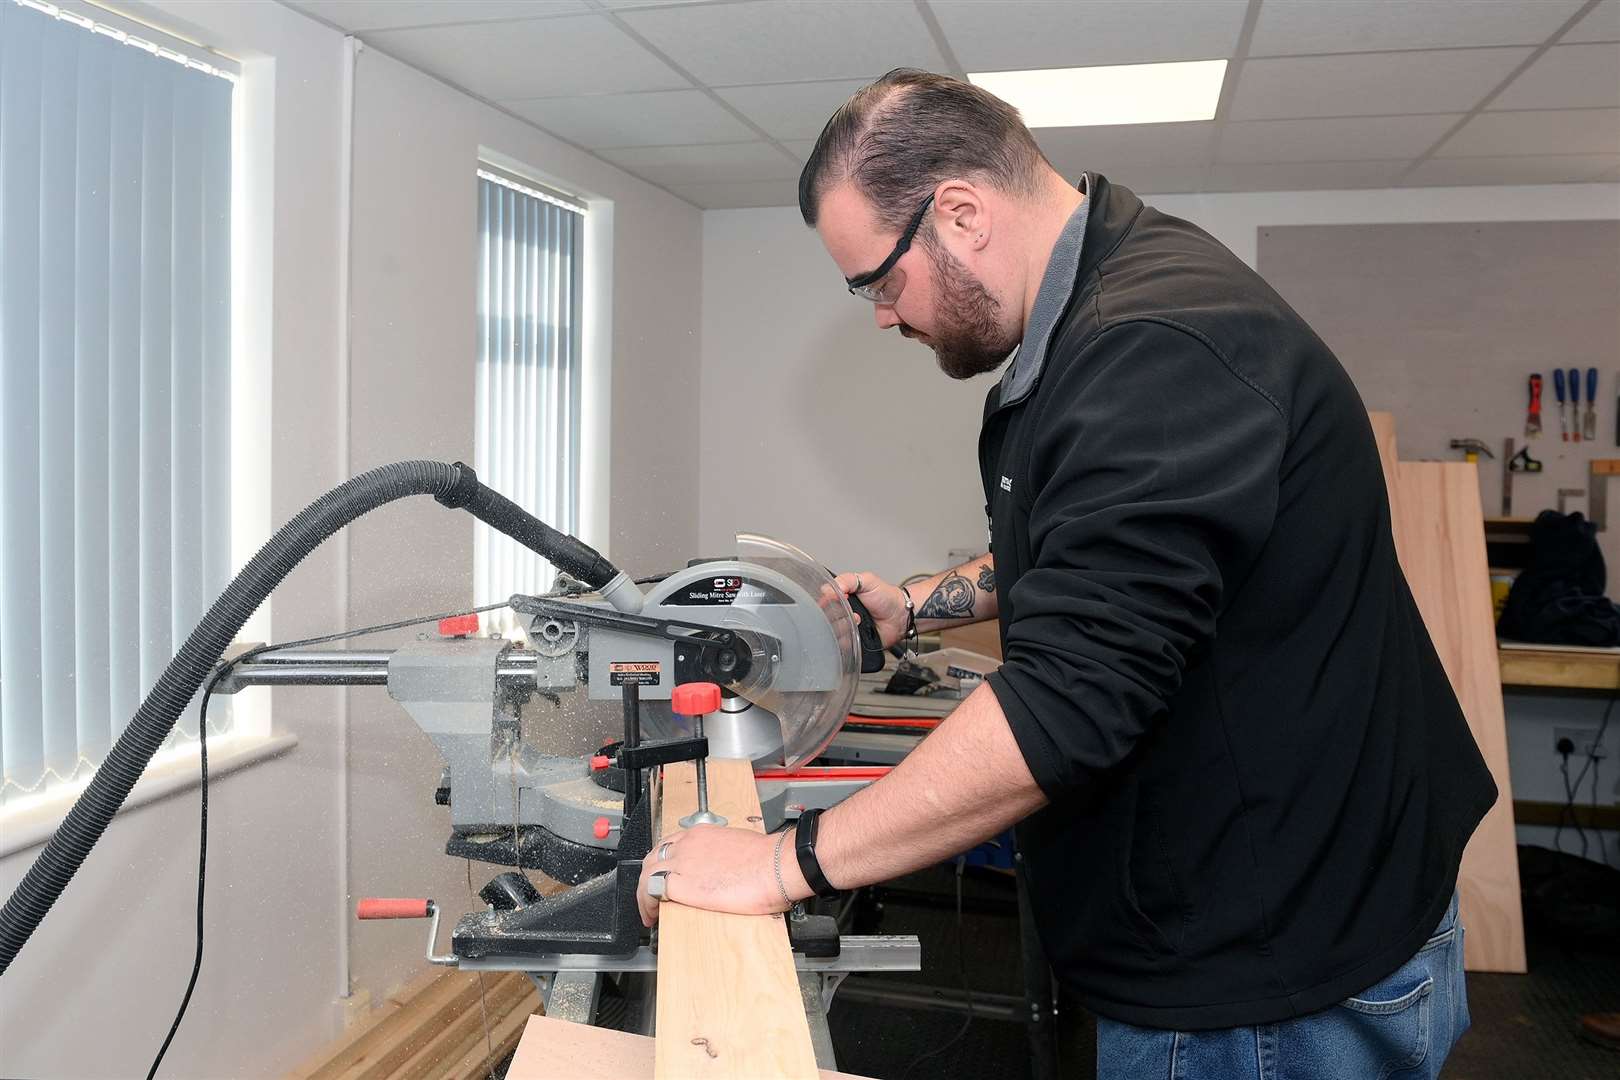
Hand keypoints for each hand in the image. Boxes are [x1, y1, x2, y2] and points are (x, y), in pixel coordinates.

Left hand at [636, 825, 810, 926]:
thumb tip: (722, 868)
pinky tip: (651, 916)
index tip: (664, 876)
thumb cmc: (768, 859)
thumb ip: (722, 855)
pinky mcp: (682, 884)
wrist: (776, 865)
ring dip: (644, 893)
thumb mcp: (738, 847)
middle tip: (651, 895)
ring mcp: (682, 863)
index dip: (662, 864)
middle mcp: (687, 845)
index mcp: (701, 834)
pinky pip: (652, 892)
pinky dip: (646, 905)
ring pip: (647, 875)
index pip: (669, 846)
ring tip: (648, 910)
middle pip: (653, 859)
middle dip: (649, 878)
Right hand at [833, 571, 909, 648]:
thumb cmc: (887, 597)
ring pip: (833, 631)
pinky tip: (858, 631)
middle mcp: (842, 612)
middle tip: (853, 611)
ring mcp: (847, 626)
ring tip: (859, 620)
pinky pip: (842, 643)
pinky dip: (847, 639)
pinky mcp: (853, 640)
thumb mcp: (867, 580)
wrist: (901, 616)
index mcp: (842, 597)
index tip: (836, 600)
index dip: (828, 602)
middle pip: (827, 617)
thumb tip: (827, 589)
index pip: (824, 601)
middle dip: (839, 614)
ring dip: (845, 626)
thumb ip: (847, 580)